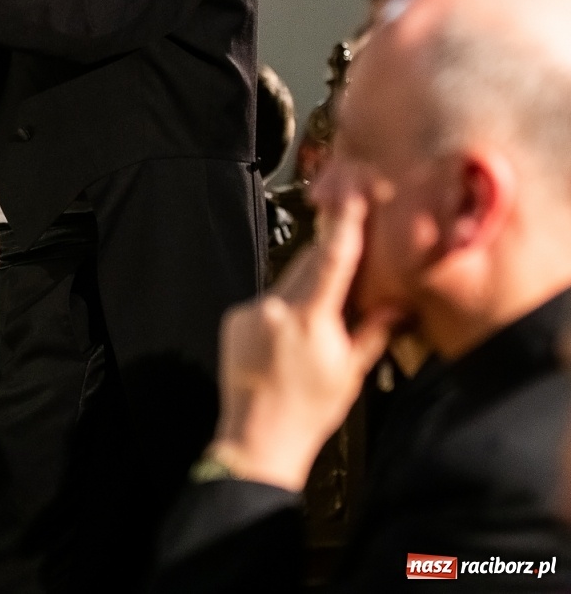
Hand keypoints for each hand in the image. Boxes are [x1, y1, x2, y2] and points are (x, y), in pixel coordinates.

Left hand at [208, 195, 399, 491]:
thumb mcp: (351, 371)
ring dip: (307, 287)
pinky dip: (283, 307)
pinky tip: (290, 337)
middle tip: (354, 250)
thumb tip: (397, 301)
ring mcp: (251, 310)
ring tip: (321, 319)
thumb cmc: (310, 410)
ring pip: (288, 281)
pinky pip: (266, 300)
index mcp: (310, 317)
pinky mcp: (234, 318)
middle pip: (309, 263)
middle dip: (331, 257)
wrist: (257, 437)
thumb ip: (372, 329)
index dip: (346, 224)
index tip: (354, 196)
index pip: (333, 259)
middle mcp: (276, 306)